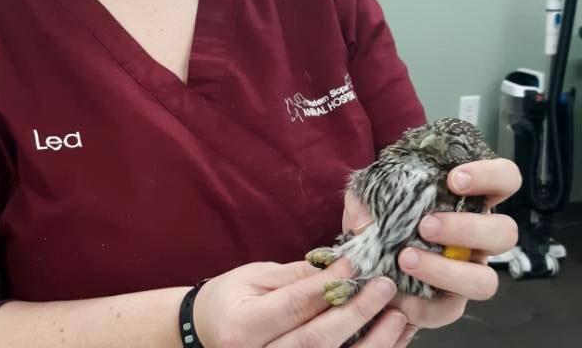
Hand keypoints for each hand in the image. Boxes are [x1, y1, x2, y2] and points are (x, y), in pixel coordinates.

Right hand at [193, 258, 407, 347]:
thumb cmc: (229, 300)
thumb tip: (336, 266)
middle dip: (357, 312)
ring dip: (371, 343)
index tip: (357, 264)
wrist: (205, 336)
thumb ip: (294, 276)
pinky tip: (389, 342)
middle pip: (317, 341)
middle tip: (386, 287)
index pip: (296, 306)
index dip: (330, 285)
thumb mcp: (253, 277)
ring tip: (398, 317)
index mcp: (243, 327)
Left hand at [343, 157, 521, 344]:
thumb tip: (365, 220)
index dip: (490, 176)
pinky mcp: (450, 303)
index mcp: (466, 199)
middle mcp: (477, 236)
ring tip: (407, 259)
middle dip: (468, 229)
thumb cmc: (376, 218)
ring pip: (487, 280)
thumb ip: (363, 199)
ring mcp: (468, 271)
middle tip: (427, 226)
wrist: (363, 264)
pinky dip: (423, 305)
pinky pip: (450, 310)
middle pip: (505, 233)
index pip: (504, 179)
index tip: (454, 180)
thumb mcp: (366, 197)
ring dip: (447, 271)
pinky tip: (399, 294)